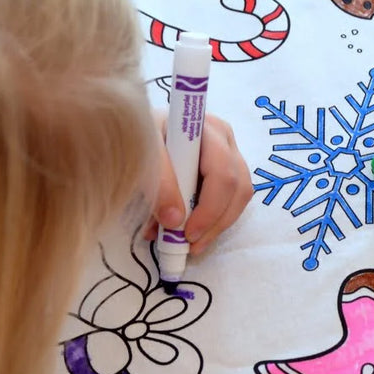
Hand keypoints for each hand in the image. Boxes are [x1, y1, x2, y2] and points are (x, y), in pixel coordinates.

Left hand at [143, 112, 252, 259]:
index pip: (222, 175)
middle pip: (237, 188)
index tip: (187, 233)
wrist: (134, 128)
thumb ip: (158, 183)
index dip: (209, 209)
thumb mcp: (142, 152)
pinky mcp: (227, 170)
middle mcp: (225, 140)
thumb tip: (174, 221)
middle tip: (191, 246)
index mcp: (207, 129)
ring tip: (193, 244)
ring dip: (218, 225)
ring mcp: (230, 154)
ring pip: (239, 198)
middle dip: (214, 223)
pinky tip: (196, 231)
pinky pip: (233, 201)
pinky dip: (215, 220)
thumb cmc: (138, 134)